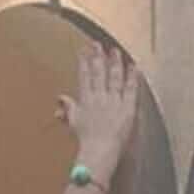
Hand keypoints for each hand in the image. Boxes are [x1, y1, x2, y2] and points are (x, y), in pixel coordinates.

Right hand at [61, 44, 140, 166]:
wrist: (99, 150)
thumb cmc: (86, 140)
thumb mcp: (73, 122)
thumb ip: (68, 108)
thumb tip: (59, 99)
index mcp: (86, 99)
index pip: (84, 76)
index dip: (84, 61)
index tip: (84, 50)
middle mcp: (99, 97)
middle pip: (98, 72)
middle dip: (98, 56)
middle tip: (97, 43)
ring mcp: (114, 101)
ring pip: (114, 77)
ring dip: (115, 62)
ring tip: (115, 50)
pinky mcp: (127, 108)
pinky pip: (131, 89)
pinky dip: (133, 77)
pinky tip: (134, 66)